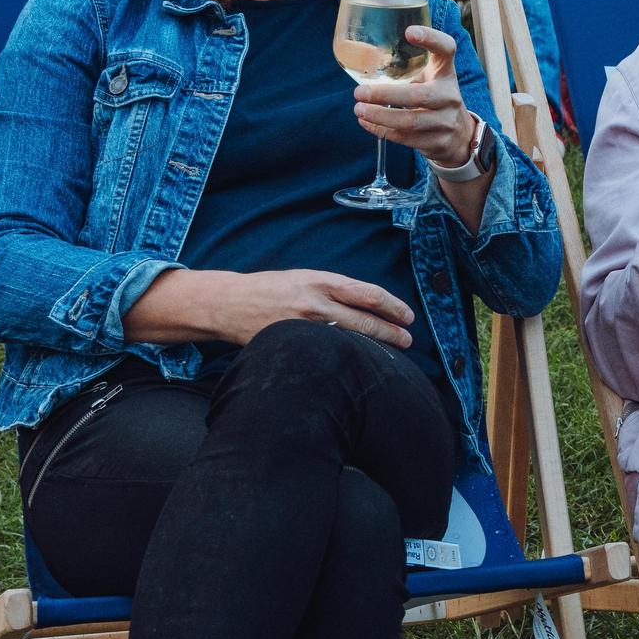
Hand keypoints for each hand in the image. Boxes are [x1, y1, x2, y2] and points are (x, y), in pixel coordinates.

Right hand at [211, 269, 416, 348]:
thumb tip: (369, 303)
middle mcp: (316, 302)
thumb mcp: (306, 277)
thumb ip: (335, 290)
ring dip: (376, 347)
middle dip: (392, 332)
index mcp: (322, 280)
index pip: (369, 294)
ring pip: (350, 339)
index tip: (408, 316)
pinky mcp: (294, 343)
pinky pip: (329, 351)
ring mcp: (304, 325)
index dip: (393, 306)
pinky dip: (350, 355)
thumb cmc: (271, 288)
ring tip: (394, 351)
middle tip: (408, 339)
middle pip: (365, 320)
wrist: (229, 303)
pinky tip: (362, 361)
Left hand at [352, 25, 476, 168]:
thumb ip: (406, 67)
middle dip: (384, 95)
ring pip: (409, 121)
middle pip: (419, 95)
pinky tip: (367, 123)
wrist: (458, 134)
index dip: (431, 39)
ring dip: (379, 116)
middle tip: (359, 92)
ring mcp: (446, 121)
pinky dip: (381, 130)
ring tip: (359, 109)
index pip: (447, 50)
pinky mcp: (439, 142)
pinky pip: (406, 138)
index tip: (409, 33)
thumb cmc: (434, 97)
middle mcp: (450, 95)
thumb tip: (360, 52)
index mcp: (445, 72)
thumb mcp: (429, 77)